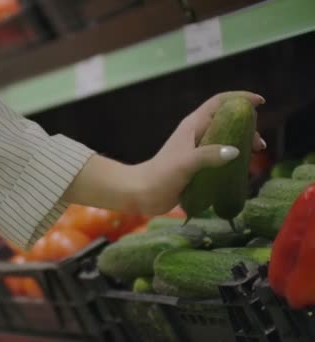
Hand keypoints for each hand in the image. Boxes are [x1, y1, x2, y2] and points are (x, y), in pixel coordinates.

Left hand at [133, 91, 265, 213]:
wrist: (142, 193)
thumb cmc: (161, 175)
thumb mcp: (186, 163)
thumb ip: (209, 156)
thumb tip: (235, 152)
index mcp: (193, 125)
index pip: (219, 102)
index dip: (239, 98)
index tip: (259, 102)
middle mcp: (197, 134)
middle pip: (227, 121)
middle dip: (246, 127)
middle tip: (258, 145)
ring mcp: (197, 150)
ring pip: (226, 140)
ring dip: (242, 144)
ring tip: (254, 157)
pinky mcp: (197, 165)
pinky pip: (221, 157)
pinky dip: (233, 160)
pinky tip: (241, 171)